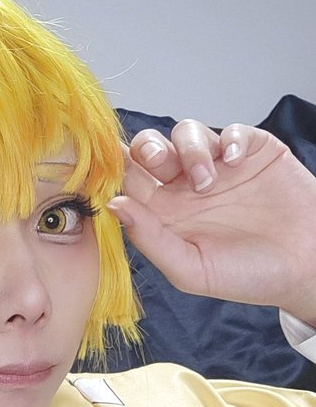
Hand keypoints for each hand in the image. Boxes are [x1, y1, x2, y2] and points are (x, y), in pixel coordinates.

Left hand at [107, 121, 315, 324]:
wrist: (304, 269)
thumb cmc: (247, 276)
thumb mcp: (191, 269)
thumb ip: (150, 239)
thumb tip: (114, 205)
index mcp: (165, 213)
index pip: (130, 180)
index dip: (116, 169)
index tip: (109, 168)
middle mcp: (186, 186)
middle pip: (152, 148)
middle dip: (147, 147)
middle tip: (157, 162)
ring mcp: (219, 166)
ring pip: (187, 132)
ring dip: (190, 149)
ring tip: (207, 182)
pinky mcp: (252, 151)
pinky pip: (232, 131)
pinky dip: (230, 140)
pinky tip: (235, 163)